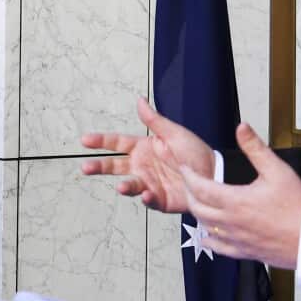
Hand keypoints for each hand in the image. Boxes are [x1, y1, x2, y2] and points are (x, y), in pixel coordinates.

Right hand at [80, 97, 214, 212]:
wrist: (215, 175)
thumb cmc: (196, 152)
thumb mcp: (174, 133)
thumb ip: (154, 120)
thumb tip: (139, 99)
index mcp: (144, 148)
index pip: (118, 143)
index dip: (101, 141)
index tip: (85, 140)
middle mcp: (143, 166)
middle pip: (115, 166)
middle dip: (99, 167)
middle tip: (85, 168)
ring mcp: (150, 184)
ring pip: (130, 185)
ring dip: (125, 186)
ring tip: (121, 187)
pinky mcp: (160, 200)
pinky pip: (149, 200)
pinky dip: (147, 198)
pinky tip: (147, 194)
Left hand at [178, 122, 300, 268]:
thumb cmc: (297, 204)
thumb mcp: (277, 170)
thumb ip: (255, 148)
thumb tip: (241, 127)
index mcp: (235, 200)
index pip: (200, 187)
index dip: (189, 176)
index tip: (185, 168)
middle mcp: (230, 222)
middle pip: (196, 207)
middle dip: (189, 193)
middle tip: (189, 182)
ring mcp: (235, 239)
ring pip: (203, 227)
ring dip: (197, 213)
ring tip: (198, 201)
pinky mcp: (243, 252)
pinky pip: (216, 247)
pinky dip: (207, 237)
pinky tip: (207, 232)